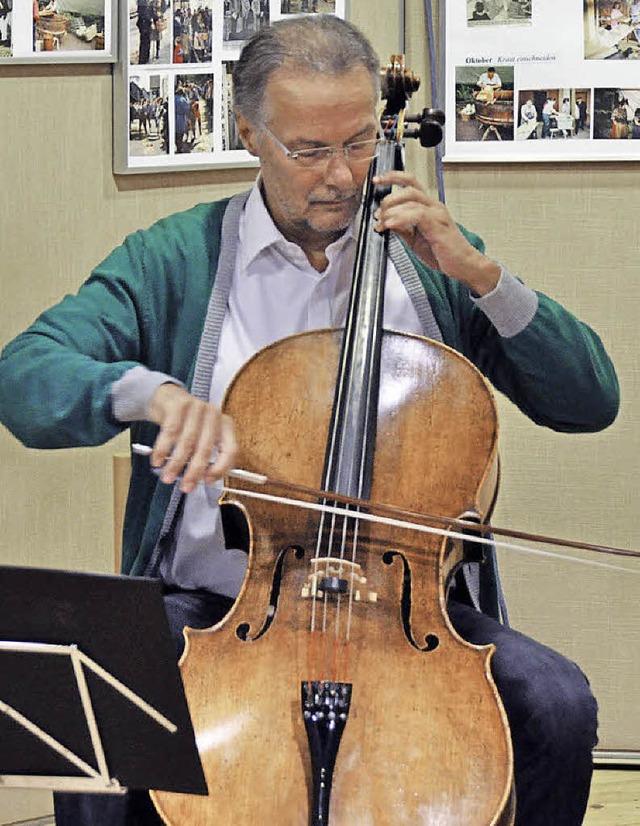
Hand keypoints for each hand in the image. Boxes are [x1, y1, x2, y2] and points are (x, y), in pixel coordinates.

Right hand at [146, 383, 237, 493]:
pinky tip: (157, 460)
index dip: (221, 468)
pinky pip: (170, 432)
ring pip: (187, 442)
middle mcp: (214, 414)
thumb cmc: (187, 423)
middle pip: (206, 449)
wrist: (168, 399)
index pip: (231, 450)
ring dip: (176, 464)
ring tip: (167, 477)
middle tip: (185, 487)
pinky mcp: (179, 404)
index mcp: (226, 425)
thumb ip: (205, 456)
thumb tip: (202, 480)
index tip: (207, 481)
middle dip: (193, 472)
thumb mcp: (202, 437)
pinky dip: (162, 449)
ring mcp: (197, 407)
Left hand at [373, 170, 499, 295]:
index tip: (376, 181)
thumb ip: (401, 229)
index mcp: (429, 206)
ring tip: (382, 224)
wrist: (463, 265)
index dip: (393, 177)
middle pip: (409, 188)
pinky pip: (417, 215)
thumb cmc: (444, 253)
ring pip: (411, 200)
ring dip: (391, 211)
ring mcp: (437, 214)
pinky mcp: (438, 225)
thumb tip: (386, 221)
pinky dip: (400, 218)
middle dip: (388, 198)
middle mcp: (434, 206)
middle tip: (378, 215)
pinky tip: (390, 225)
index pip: (410, 183)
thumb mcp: (415, 240)